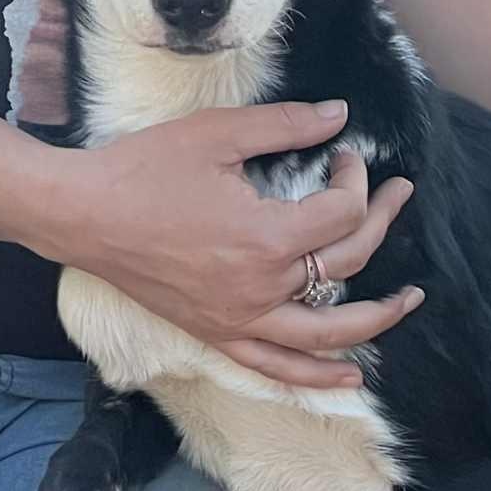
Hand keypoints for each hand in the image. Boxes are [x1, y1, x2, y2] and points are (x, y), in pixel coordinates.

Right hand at [38, 100, 420, 388]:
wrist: (83, 214)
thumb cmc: (146, 168)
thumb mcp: (218, 133)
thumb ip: (286, 124)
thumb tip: (340, 114)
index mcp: (266, 236)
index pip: (341, 213)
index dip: (355, 178)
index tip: (344, 153)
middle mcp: (261, 287)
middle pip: (345, 263)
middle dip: (379, 222)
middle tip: (396, 194)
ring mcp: (240, 319)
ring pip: (326, 331)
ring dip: (375, 317)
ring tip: (408, 299)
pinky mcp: (218, 333)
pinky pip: (277, 367)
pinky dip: (317, 376)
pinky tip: (351, 376)